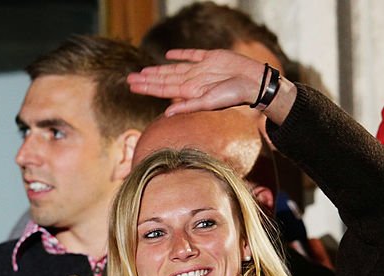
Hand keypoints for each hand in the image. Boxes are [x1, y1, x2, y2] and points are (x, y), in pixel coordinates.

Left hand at [127, 49, 296, 124]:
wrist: (254, 82)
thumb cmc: (234, 95)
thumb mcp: (209, 102)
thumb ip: (188, 106)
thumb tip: (166, 113)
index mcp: (190, 91)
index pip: (163, 89)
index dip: (147, 87)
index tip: (132, 86)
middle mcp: (192, 81)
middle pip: (164, 79)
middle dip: (147, 79)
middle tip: (129, 79)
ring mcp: (200, 69)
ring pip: (173, 68)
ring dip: (158, 70)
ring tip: (142, 71)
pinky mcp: (211, 58)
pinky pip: (192, 55)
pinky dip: (180, 55)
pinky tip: (168, 56)